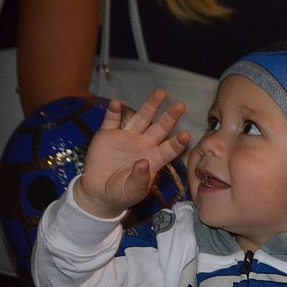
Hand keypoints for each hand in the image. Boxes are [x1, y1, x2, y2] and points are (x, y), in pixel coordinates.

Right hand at [76, 89, 189, 217]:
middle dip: (170, 117)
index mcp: (154, 159)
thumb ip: (139, 179)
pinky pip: (112, 120)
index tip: (186, 135)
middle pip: (160, 128)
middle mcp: (143, 145)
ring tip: (160, 93)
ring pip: (141, 118)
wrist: (100, 192)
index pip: (169, 149)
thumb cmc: (122, 194)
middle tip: (181, 105)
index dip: (177, 142)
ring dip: (150, 106)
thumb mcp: (132, 191)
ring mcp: (127, 138)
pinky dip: (114, 112)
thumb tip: (143, 163)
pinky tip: (117, 104)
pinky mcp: (108, 135)